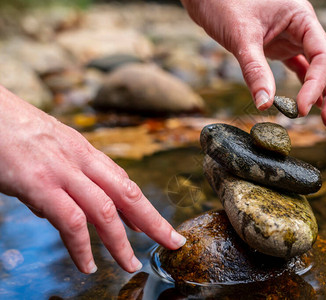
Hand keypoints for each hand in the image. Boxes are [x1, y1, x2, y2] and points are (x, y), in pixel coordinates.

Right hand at [0, 86, 185, 273]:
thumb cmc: (16, 131)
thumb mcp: (52, 150)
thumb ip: (67, 180)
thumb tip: (69, 214)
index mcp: (86, 152)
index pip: (124, 183)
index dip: (143, 208)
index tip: (156, 227)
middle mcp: (82, 160)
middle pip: (128, 194)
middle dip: (154, 222)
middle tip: (171, 243)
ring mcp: (62, 172)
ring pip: (105, 211)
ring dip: (120, 242)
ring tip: (130, 264)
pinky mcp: (39, 184)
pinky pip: (70, 221)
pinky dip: (81, 248)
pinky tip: (87, 265)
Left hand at [181, 0, 325, 129]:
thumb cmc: (222, 1)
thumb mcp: (240, 36)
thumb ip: (254, 69)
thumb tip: (266, 105)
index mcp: (301, 17)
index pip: (322, 55)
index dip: (317, 85)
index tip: (304, 110)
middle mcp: (302, 27)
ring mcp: (292, 37)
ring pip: (318, 68)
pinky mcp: (279, 46)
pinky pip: (300, 68)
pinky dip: (306, 86)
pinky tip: (311, 104)